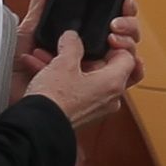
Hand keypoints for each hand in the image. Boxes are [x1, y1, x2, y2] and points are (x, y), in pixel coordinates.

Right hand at [16, 5, 145, 126]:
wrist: (37, 127)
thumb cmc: (54, 99)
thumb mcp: (63, 62)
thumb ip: (72, 44)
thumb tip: (72, 37)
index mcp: (114, 82)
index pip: (128, 56)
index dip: (116, 44)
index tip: (101, 38)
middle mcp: (111, 97)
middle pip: (112, 69)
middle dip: (92, 55)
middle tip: (78, 47)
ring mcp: (98, 108)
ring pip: (92, 80)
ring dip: (73, 67)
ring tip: (50, 57)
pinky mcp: (83, 114)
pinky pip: (80, 91)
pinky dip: (66, 81)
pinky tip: (43, 72)